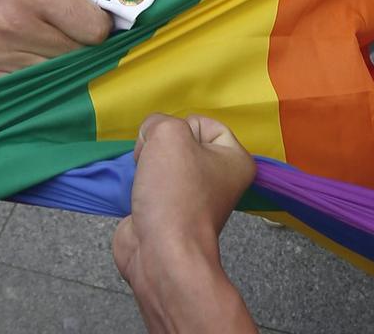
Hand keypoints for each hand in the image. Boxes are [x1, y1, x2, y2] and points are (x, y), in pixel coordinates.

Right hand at [0, 0, 110, 78]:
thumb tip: (136, 24)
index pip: (95, 33)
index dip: (101, 29)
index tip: (93, 22)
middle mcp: (12, 22)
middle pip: (77, 59)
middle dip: (85, 51)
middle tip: (75, 36)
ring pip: (56, 78)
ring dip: (65, 69)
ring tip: (55, 45)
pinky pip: (32, 86)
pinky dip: (43, 79)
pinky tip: (39, 57)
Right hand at [113, 114, 256, 333]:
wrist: (161, 251)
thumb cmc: (174, 193)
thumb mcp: (168, 134)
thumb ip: (158, 121)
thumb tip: (149, 136)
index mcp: (235, 160)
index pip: (202, 123)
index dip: (179, 128)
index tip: (172, 150)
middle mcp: (220, 179)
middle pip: (180, 142)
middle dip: (158, 147)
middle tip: (154, 165)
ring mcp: (194, 198)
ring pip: (162, 163)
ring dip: (146, 166)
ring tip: (146, 181)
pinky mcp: (170, 213)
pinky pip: (151, 185)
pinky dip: (140, 186)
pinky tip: (138, 194)